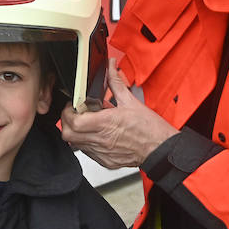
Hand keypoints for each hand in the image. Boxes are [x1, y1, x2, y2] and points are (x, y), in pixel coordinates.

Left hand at [60, 62, 177, 168]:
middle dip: (67, 122)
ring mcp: (102, 153)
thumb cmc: (150, 129)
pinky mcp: (106, 161)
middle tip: (75, 114)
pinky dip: (87, 143)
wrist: (161, 148)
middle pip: (68, 134)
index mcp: (105, 124)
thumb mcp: (131, 101)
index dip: (68, 112)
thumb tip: (110, 67)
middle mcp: (101, 140)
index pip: (73, 121)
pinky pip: (88, 153)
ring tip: (88, 124)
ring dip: (77, 133)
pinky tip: (98, 135)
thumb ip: (116, 82)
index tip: (74, 105)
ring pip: (75, 144)